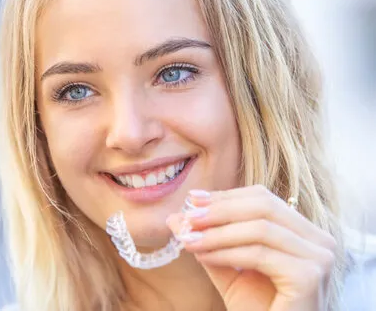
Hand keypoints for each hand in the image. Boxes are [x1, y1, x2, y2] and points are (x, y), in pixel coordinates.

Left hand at [166, 185, 336, 310]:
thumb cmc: (258, 309)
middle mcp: (319, 240)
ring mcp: (319, 257)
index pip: (263, 198)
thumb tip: (175, 218)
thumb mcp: (229, 268)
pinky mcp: (309, 276)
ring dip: (217, 232)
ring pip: (260, 228)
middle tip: (188, 217)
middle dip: (220, 209)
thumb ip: (208, 240)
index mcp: (304, 232)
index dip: (227, 196)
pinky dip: (226, 253)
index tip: (193, 199)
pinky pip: (259, 254)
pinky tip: (204, 256)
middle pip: (264, 206)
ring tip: (189, 239)